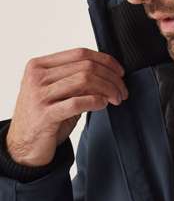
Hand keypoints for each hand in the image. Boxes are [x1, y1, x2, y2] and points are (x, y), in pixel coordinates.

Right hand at [5, 47, 127, 165]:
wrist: (24, 147)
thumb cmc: (46, 117)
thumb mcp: (59, 92)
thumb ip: (78, 79)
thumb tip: (110, 73)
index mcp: (39, 65)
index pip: (80, 54)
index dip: (105, 61)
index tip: (120, 72)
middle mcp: (37, 77)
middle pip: (86, 67)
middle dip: (111, 78)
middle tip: (122, 90)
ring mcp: (39, 95)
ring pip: (85, 81)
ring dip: (108, 89)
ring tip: (116, 99)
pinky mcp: (45, 115)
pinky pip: (78, 102)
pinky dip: (96, 101)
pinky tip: (103, 105)